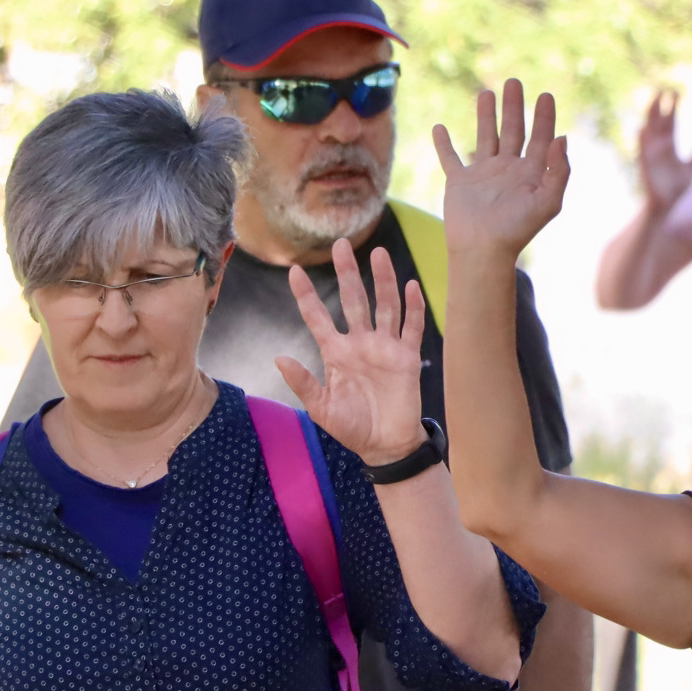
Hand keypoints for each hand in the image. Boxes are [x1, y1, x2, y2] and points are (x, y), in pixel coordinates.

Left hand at [275, 241, 428, 465]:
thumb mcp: (321, 408)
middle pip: (353, 300)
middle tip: (342, 244)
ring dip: (383, 281)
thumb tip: (279, 358)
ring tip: (379, 254)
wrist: (384, 446)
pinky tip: (410, 286)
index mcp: (336, 352)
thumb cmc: (352, 427)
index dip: (306, 296)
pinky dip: (412, 308)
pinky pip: (411, 327)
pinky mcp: (407, 357)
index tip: (294, 271)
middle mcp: (360, 343)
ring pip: (384, 306)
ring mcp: (385, 347)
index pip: (318, 317)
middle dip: (348, 273)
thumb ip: (303, 383)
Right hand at [433, 78, 571, 259]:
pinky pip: (450, 158)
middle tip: (515, 82)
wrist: (483, 249)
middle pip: (513, 131)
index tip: (545, 96)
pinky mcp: (459, 181)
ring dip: (485, 116)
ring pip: (485, 136)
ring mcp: (483, 174)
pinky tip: (439, 128)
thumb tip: (563, 138)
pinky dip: (443, 144)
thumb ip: (559, 171)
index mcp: (530, 173)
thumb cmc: (517, 230)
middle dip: (514, 107)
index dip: (544, 117)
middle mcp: (508, 170)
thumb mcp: (548, 202)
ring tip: (486, 93)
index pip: (540, 138)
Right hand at [635, 90, 691, 209]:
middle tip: (666, 87)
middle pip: (658, 122)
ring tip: (655, 99)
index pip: (670, 122)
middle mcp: (658, 149)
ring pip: (650, 131)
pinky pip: (644, 152)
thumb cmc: (681, 190)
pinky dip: (643, 141)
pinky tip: (643, 128)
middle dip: (662, 105)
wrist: (670, 208)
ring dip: (652, 116)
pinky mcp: (647, 167)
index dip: (672, 107)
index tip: (677, 92)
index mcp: (669, 148)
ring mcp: (651, 156)